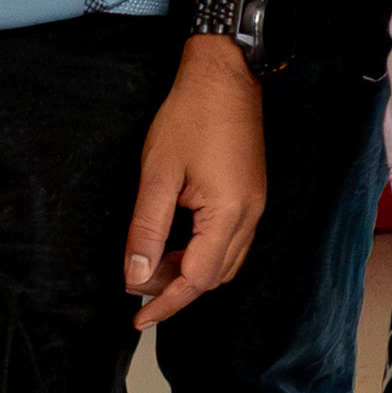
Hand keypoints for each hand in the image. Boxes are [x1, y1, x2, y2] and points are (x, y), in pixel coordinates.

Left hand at [119, 40, 269, 326]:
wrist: (224, 75)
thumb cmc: (190, 116)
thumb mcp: (158, 174)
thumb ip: (147, 230)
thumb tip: (137, 276)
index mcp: (229, 213)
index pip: (198, 278)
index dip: (166, 302)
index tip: (139, 317)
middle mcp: (249, 216)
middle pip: (214, 277)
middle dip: (175, 289)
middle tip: (137, 285)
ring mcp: (255, 206)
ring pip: (224, 262)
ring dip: (189, 272)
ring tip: (152, 266)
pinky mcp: (251, 196)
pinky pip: (230, 242)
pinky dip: (202, 253)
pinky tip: (177, 244)